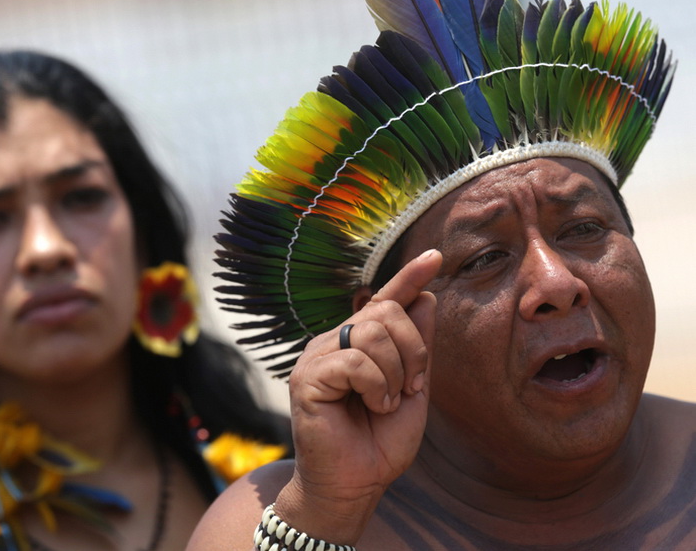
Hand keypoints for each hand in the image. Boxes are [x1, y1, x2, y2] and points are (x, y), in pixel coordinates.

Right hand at [275, 249, 440, 543]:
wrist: (355, 485)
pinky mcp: (307, 378)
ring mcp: (317, 357)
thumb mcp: (412, 391)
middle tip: (411, 387)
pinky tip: (371, 407)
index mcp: (358, 343)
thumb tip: (426, 298)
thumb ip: (418, 348)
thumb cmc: (379, 442)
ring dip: (396, 373)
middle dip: (414, 350)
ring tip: (387, 402)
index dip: (409, 277)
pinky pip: (355, 361)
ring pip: (372, 333)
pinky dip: (377, 387)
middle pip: (386, 311)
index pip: (385, 300)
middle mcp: (334, 342)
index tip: (435, 256)